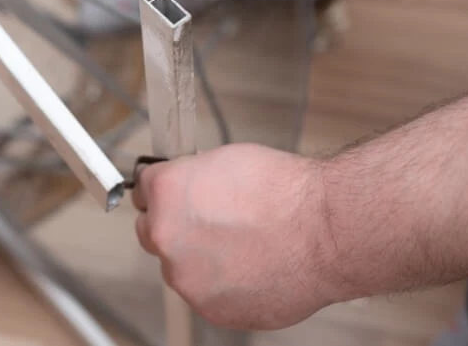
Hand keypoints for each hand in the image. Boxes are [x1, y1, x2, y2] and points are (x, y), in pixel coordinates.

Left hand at [132, 144, 335, 329]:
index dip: (163, 188)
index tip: (175, 193)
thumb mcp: (226, 159)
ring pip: (181, 266)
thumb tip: (186, 186)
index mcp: (166, 194)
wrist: (326, 232)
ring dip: (199, 257)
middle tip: (211, 219)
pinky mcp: (211, 309)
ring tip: (243, 244)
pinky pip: (207, 293)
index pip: (142, 189)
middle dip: (175, 225)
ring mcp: (187, 279)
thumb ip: (191, 178)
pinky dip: (223, 283)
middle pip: (152, 231)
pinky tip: (252, 265)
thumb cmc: (286, 192)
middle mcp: (166, 239)